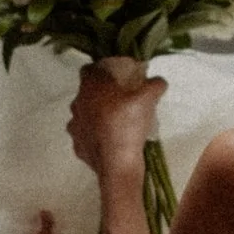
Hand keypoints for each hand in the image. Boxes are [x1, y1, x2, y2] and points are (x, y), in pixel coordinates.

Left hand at [70, 61, 165, 180]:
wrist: (117, 163)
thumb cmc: (128, 123)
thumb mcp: (148, 98)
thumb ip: (154, 85)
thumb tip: (159, 81)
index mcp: (91, 86)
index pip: (89, 69)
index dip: (103, 70)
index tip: (116, 76)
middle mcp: (77, 103)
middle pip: (87, 93)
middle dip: (101, 94)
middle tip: (120, 99)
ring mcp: (75, 125)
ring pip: (84, 115)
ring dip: (96, 115)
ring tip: (115, 122)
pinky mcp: (77, 145)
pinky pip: (85, 136)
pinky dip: (95, 136)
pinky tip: (109, 140)